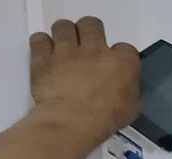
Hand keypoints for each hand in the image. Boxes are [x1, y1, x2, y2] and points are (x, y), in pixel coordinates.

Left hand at [29, 17, 140, 142]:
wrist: (73, 122)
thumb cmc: (104, 119)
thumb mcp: (131, 109)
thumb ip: (130, 91)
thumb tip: (127, 89)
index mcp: (122, 63)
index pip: (125, 48)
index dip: (119, 56)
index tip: (115, 66)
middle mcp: (95, 50)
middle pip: (92, 24)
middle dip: (89, 33)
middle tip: (87, 48)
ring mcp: (67, 51)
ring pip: (64, 25)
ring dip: (65, 34)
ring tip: (65, 48)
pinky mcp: (44, 58)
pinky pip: (39, 39)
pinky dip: (42, 44)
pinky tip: (46, 54)